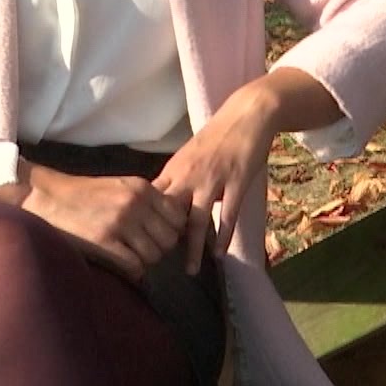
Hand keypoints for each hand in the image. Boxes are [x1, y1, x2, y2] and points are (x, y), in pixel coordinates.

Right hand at [0, 163, 187, 282]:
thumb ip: (147, 201)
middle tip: (144, 249)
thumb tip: (174, 221)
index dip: (173, 230)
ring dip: (145, 261)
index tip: (160, 236)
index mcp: (142, 188)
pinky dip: (132, 271)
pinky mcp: (104, 243)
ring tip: (130, 257)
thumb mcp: (120, 187)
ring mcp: (120, 224)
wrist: (46, 197)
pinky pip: (134, 266)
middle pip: (169, 239)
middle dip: (161, 248)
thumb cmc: (84, 195)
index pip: (178, 217)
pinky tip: (122, 266)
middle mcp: (135, 205)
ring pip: (154, 255)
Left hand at [153, 85, 278, 273]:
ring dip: (193, 248)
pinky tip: (219, 253)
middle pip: (168, 214)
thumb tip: (162, 203)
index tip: (139, 244)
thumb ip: (176, 179)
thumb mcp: (188, 155)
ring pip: (197, 220)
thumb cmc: (217, 136)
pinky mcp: (236, 182)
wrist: (246, 114)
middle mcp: (189, 176)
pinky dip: (223, 236)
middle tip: (160, 264)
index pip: (151, 201)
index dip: (143, 223)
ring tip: (190, 270)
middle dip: (163, 240)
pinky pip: (227, 214)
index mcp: (174, 169)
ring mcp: (213, 180)